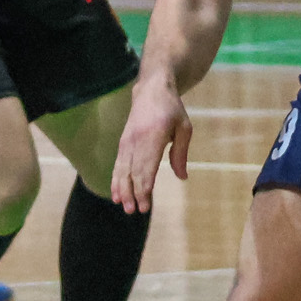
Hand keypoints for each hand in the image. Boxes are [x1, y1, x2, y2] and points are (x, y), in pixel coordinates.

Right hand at [112, 80, 190, 213]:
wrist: (152, 89)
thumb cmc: (172, 110)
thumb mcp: (184, 128)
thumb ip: (180, 153)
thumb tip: (182, 176)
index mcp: (154, 136)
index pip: (146, 167)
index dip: (144, 188)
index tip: (145, 205)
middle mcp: (137, 139)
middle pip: (132, 171)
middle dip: (133, 193)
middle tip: (135, 211)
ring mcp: (127, 140)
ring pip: (122, 169)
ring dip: (122, 189)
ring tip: (124, 206)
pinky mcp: (123, 141)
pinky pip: (118, 163)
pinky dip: (116, 179)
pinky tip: (117, 193)